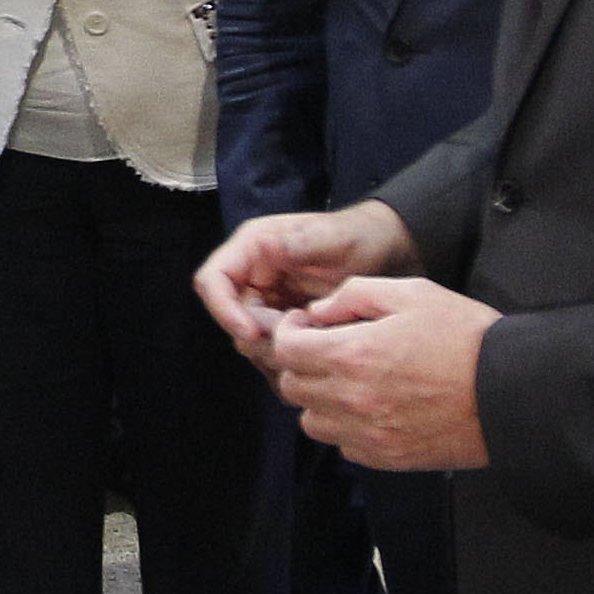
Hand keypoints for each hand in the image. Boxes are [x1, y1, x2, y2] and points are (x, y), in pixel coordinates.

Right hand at [196, 200, 421, 365]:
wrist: (381, 250)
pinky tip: (316, 356)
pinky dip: (288, 357)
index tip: (253, 333)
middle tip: (299, 339)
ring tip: (315, 343)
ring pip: (248, 337)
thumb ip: (299, 243)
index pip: (213, 280)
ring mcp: (264, 298)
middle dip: (258, 335)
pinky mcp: (279, 319)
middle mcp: (251, 274)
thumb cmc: (356, 237)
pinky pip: (269, 347)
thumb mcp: (330, 238)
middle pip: (229, 315)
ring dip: (275, 348)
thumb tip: (267, 246)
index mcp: (253, 247)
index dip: (224, 310)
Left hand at [263, 275, 498, 471]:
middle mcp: (351, 399)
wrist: (511, 392)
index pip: (285, 349)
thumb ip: (355, 294)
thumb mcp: (412, 293)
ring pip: (311, 422)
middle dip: (301, 364)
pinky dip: (346, 428)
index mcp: (353, 354)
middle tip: (326, 350)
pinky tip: (372, 408)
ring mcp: (367, 433)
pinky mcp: (386, 457)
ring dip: (319, 400)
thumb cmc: (465, 336)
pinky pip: (342, 446)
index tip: (307, 326)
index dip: (289, 332)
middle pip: (291, 387)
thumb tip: (319, 311)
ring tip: (348, 382)